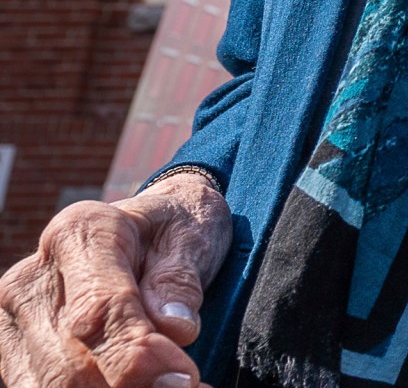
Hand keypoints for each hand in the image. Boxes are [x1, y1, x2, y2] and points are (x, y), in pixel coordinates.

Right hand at [0, 173, 230, 387]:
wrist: (146, 231)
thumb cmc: (173, 231)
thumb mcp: (193, 235)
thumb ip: (180, 279)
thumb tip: (176, 328)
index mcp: (79, 235)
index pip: (97, 309)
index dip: (136, 353)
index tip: (183, 378)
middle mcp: (32, 281)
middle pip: (72, 363)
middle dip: (133, 387)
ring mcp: (16, 324)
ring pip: (56, 387)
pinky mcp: (16, 356)